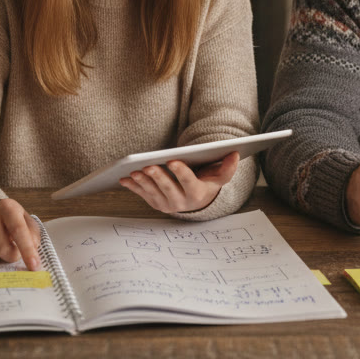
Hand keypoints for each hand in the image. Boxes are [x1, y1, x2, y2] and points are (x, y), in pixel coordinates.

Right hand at [0, 198, 41, 271]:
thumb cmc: (7, 218)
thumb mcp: (23, 219)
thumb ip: (32, 234)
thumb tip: (33, 252)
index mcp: (7, 207)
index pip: (19, 231)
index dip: (27, 250)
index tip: (34, 266)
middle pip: (2, 248)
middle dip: (11, 256)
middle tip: (13, 252)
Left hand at [120, 151, 240, 212]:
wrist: (196, 200)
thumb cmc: (206, 183)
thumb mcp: (219, 177)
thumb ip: (227, 168)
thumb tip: (235, 154)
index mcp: (196, 194)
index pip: (188, 182)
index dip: (180, 172)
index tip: (173, 161)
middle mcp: (180, 202)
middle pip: (167, 189)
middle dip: (157, 177)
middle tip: (148, 166)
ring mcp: (166, 204)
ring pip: (152, 193)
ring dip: (142, 183)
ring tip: (134, 171)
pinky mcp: (155, 203)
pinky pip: (142, 195)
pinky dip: (133, 187)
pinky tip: (124, 179)